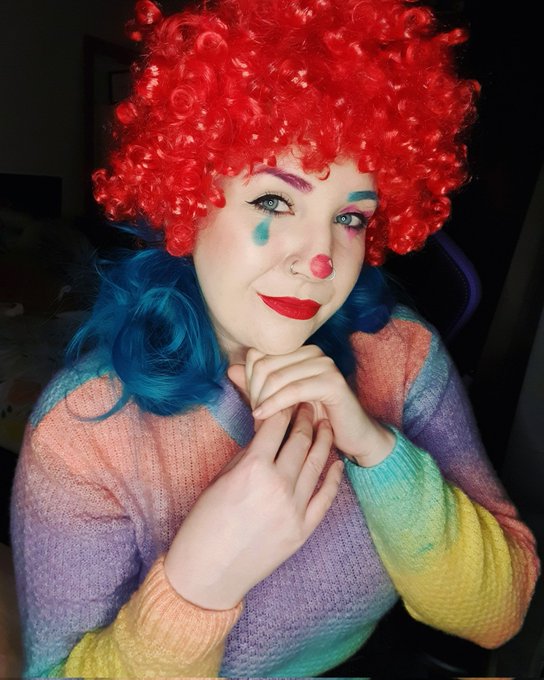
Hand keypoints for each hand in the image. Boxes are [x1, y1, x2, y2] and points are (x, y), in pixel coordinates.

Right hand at [164, 403, 342, 609]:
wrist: (207, 573)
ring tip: (326, 424)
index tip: (288, 397)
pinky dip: (333, 478)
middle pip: (301, 440)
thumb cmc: (204, 524)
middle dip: (305, 417)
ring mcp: (294, 509)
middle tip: (308, 405)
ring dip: (323, 440)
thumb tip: (267, 432)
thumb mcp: (222, 479)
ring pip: (317, 463)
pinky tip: (337, 463)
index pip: (276, 425)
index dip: (283, 407)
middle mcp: (278, 484)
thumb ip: (249, 454)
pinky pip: (325, 498)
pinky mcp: (303, 530)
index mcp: (253, 468)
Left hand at [228, 345, 394, 465]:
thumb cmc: (316, 420)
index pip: (258, 354)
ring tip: (259, 419)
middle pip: (264, 364)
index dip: (247, 379)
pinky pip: (293, 390)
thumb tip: (230, 369)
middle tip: (255, 414)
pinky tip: (261, 417)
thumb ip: (257, 385)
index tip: (251, 402)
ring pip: (276, 377)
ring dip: (262, 400)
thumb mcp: (281, 402)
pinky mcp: (333, 382)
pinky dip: (273, 404)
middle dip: (253, 391)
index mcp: (299, 351)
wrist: (353, 437)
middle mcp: (313, 352)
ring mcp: (325, 364)